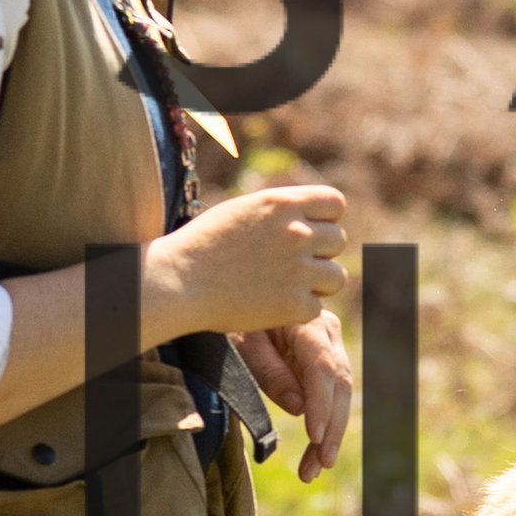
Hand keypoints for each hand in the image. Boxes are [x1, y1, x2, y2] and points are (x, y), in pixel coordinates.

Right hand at [145, 180, 344, 338]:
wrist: (177, 282)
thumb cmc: (202, 246)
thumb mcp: (242, 210)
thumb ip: (279, 211)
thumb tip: (310, 215)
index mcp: (283, 203)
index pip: (335, 204)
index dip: (325, 219)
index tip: (308, 233)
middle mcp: (297, 233)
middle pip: (338, 240)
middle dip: (320, 253)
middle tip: (290, 266)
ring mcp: (298, 269)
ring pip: (336, 277)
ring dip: (317, 284)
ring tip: (285, 287)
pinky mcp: (295, 304)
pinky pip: (317, 308)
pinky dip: (299, 311)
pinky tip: (272, 306)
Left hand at [237, 311, 351, 483]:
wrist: (234, 295)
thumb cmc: (233, 317)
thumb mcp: (242, 342)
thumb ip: (270, 372)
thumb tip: (299, 408)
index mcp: (306, 323)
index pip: (323, 368)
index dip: (322, 405)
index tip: (315, 437)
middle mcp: (327, 332)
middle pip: (340, 385)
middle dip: (331, 429)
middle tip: (318, 465)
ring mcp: (329, 346)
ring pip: (340, 395)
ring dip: (329, 435)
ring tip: (312, 470)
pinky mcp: (324, 361)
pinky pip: (330, 395)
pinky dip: (324, 425)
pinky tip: (316, 453)